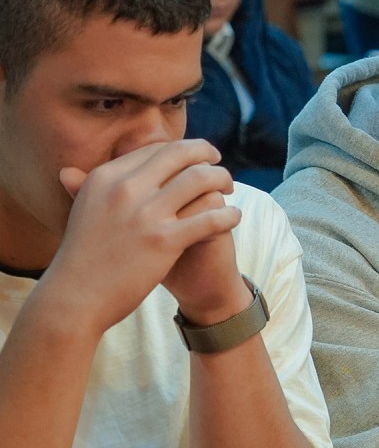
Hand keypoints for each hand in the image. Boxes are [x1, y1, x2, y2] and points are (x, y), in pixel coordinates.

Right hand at [43, 141, 241, 338]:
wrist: (75, 298)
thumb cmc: (83, 255)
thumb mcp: (84, 209)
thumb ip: (92, 184)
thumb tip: (90, 165)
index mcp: (106, 177)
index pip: (156, 149)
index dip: (182, 150)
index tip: (196, 157)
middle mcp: (125, 189)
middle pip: (181, 154)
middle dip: (207, 154)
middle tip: (219, 164)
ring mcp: (146, 214)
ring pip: (201, 179)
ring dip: (223, 180)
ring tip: (229, 190)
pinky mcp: (164, 241)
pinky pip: (211, 217)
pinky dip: (229, 214)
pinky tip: (233, 217)